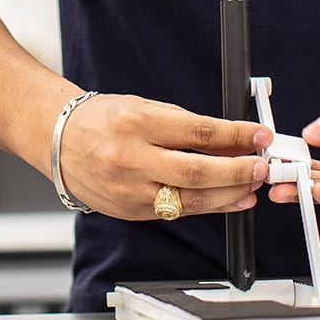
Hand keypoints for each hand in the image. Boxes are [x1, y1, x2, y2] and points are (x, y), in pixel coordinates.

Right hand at [57, 93, 270, 220]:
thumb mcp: (145, 108)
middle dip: (236, 171)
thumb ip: (187, 126)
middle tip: (260, 167)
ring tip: (251, 187)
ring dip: (228, 195)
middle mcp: (131, 158)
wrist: (59, 140)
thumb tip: (232, 139)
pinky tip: (227, 200)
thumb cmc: (102, 120)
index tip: (258, 135)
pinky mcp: (130, 211)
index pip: (198, 132)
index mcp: (137, 123)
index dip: (235, 136)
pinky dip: (207, 206)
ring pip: (190, 200)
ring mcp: (129, 190)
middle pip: (196, 172)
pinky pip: (176, 211)